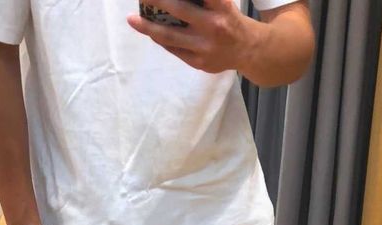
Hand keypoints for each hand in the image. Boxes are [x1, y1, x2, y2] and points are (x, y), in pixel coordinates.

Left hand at [127, 0, 260, 73]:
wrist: (248, 51)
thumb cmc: (230, 20)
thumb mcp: (222, 3)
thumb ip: (204, 1)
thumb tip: (170, 2)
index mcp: (221, 7)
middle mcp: (213, 26)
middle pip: (179, 10)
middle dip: (157, 0)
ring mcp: (204, 47)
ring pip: (170, 36)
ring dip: (148, 27)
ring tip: (132, 19)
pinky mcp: (198, 62)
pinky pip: (173, 49)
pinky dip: (160, 39)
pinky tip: (150, 31)